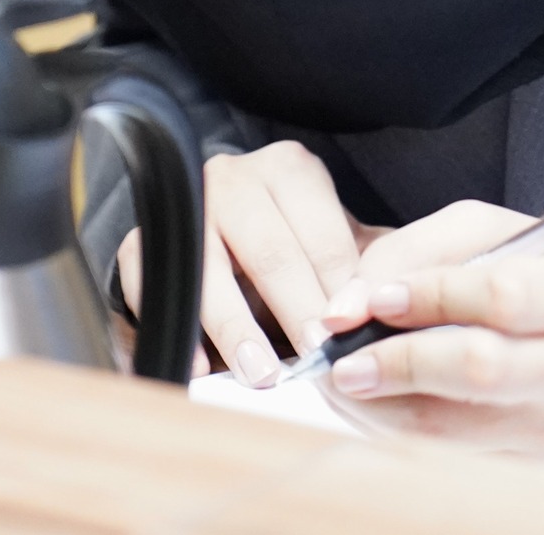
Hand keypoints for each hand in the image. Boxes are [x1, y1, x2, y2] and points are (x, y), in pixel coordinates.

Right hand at [119, 140, 382, 384]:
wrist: (209, 237)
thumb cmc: (287, 245)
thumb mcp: (329, 240)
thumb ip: (365, 262)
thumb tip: (401, 297)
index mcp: (288, 169)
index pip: (322, 233)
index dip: (339, 287)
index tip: (349, 331)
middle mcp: (235, 177)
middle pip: (271, 250)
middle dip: (295, 308)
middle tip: (315, 356)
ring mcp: (185, 207)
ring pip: (211, 268)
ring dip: (237, 328)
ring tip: (262, 374)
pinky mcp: (141, 243)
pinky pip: (156, 285)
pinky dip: (181, 329)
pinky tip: (201, 368)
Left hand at [311, 202, 543, 457]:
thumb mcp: (509, 233)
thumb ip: (432, 248)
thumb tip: (357, 293)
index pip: (499, 295)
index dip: (429, 296)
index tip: (371, 296)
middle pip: (478, 370)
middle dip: (397, 364)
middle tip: (337, 356)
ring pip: (454, 429)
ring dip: (382, 407)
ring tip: (339, 379)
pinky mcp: (536, 467)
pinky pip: (453, 455)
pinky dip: (400, 430)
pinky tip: (371, 404)